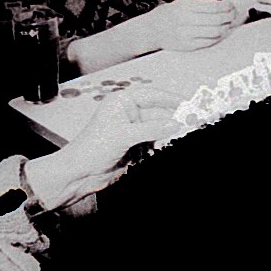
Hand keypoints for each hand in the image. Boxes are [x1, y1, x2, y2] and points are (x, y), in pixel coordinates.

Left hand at [24, 91, 182, 210]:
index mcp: (122, 103)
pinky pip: (156, 145)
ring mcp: (134, 132)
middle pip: (160, 115)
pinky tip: (166, 149)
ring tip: (181, 138)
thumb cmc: (89, 149)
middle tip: (192, 124)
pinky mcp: (136, 148)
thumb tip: (175, 123)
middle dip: (175, 121)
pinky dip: (163, 147)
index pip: (153, 96)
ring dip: (170, 136)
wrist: (78, 175)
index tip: (190, 104)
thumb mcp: (123, 135)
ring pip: (160, 131)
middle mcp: (129, 115)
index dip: (172, 99)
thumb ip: (152, 128)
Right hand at [128, 0, 236, 51]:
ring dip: (225, 28)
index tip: (231, 6)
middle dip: (229, 17)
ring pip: (214, 32)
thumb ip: (201, 5)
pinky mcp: (187, 45)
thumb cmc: (170, 14)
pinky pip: (208, 42)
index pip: (213, 7)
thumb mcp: (183, 3)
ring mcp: (186, 34)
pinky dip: (217, 38)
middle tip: (233, 16)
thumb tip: (224, 6)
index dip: (226, 7)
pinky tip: (219, 34)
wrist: (152, 29)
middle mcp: (185, 20)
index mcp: (185, 6)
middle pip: (216, 20)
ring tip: (227, 25)